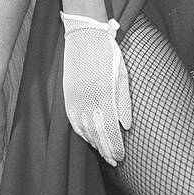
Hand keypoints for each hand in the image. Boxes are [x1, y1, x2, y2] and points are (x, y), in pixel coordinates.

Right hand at [60, 13, 131, 165]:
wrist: (85, 32)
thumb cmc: (108, 51)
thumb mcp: (122, 73)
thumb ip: (124, 101)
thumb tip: (126, 126)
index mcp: (104, 92)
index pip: (110, 129)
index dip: (115, 146)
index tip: (121, 157)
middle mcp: (88, 97)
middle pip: (96, 133)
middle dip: (106, 150)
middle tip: (113, 162)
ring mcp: (75, 95)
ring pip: (83, 128)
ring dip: (93, 143)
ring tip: (102, 153)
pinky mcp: (67, 92)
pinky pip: (72, 119)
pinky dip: (80, 131)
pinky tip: (86, 138)